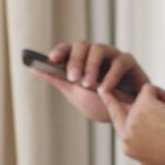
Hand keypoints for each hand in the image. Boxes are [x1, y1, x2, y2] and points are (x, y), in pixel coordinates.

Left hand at [29, 41, 164, 122]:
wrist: (127, 119)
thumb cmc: (102, 105)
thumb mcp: (76, 94)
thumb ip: (58, 80)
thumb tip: (34, 69)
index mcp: (82, 60)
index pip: (68, 48)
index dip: (60, 51)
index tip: (51, 59)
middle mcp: (97, 54)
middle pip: (83, 45)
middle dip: (76, 60)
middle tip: (72, 78)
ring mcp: (113, 56)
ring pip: (99, 49)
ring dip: (92, 66)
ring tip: (88, 84)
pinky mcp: (130, 63)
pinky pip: (120, 63)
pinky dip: (111, 76)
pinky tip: (105, 89)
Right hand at [99, 84, 164, 164]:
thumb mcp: (158, 154)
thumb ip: (144, 142)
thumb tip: (142, 131)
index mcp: (128, 147)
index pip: (116, 123)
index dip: (112, 106)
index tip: (104, 92)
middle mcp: (127, 134)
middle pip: (122, 108)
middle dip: (123, 99)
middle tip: (108, 88)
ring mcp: (133, 119)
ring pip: (141, 97)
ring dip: (159, 102)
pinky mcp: (143, 105)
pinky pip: (149, 88)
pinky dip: (162, 94)